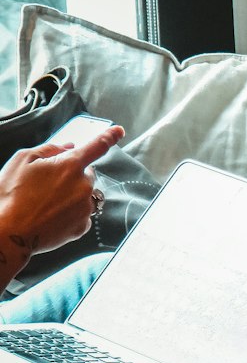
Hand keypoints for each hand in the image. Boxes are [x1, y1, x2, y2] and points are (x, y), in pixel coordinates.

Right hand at [0, 125, 124, 276]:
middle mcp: (83, 186)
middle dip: (72, 175)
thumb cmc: (12, 194)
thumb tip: (68, 147)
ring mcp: (85, 208)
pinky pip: (82, 213)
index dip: (109, 136)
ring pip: (85, 195)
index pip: (96, 146)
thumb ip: (49, 149)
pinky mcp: (83, 227)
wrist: (10, 232)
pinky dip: (71, 212)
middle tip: (46, 183)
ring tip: (46, 202)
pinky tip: (52, 215)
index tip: (119, 131)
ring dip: (72, 194)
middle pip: (86, 174)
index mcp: (70, 165)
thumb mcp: (23, 160)